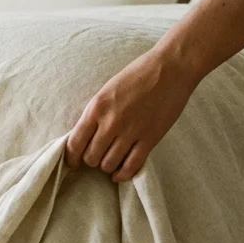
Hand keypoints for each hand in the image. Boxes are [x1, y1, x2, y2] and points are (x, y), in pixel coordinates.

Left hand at [65, 49, 200, 181]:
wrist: (171, 68)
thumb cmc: (138, 75)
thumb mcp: (107, 91)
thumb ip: (95, 114)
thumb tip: (83, 138)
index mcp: (97, 108)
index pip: (74, 143)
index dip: (71, 158)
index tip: (73, 162)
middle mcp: (111, 122)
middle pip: (91, 158)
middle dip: (91, 160)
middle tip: (97, 156)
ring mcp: (131, 132)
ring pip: (108, 165)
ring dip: (107, 166)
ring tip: (110, 160)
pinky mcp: (150, 139)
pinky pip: (130, 167)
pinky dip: (122, 174)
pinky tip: (119, 173)